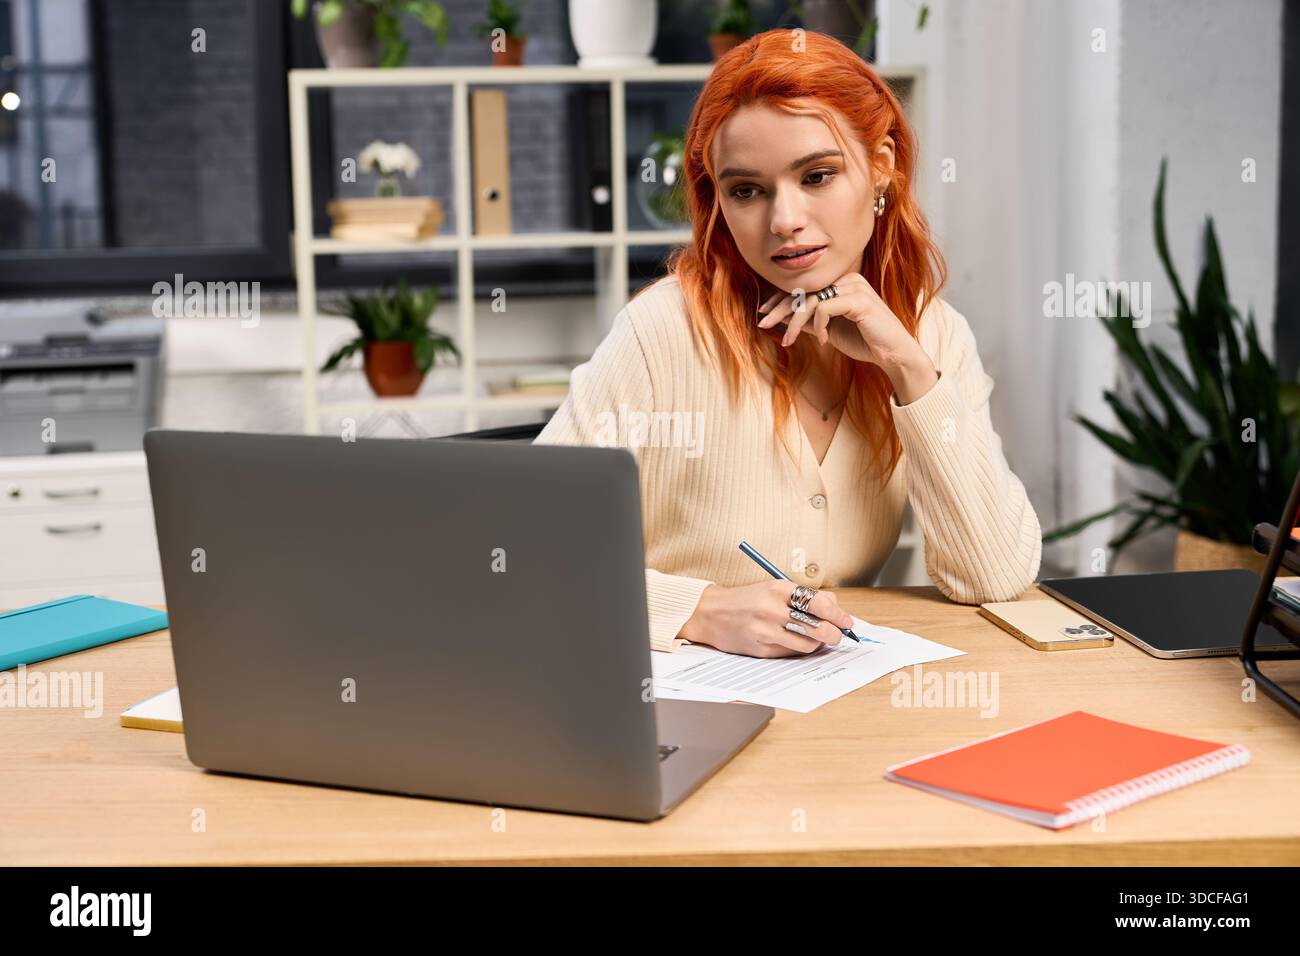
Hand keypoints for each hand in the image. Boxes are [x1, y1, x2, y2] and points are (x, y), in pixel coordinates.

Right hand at [677, 580, 854, 657]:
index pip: (818, 602)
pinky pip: (791, 654)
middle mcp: (772, 609)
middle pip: (817, 626)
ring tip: (816, 639)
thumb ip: (804, 596)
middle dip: (834, 634)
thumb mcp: (774, 589)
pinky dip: (800, 650)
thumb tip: (835, 607)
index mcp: (778, 589)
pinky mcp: (760, 649)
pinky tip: (797, 644)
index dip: (838, 614)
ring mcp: (765, 631)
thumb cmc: (746, 600)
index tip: (847, 621)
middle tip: (838, 636)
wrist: (710, 613)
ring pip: (808, 644)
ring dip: (818, 644)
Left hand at [756, 272, 938, 400]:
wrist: (893, 354)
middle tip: (763, 323)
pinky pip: (824, 308)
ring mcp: (854, 287)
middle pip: (804, 290)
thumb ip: (808, 321)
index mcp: (841, 282)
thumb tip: (781, 317)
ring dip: (796, 323)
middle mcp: (848, 279)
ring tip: (789, 341)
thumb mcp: (828, 330)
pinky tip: (825, 341)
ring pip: (811, 300)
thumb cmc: (863, 341)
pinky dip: (819, 326)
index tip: (763, 313)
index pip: (805, 287)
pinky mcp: (859, 300)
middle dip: (780, 309)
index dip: (781, 300)